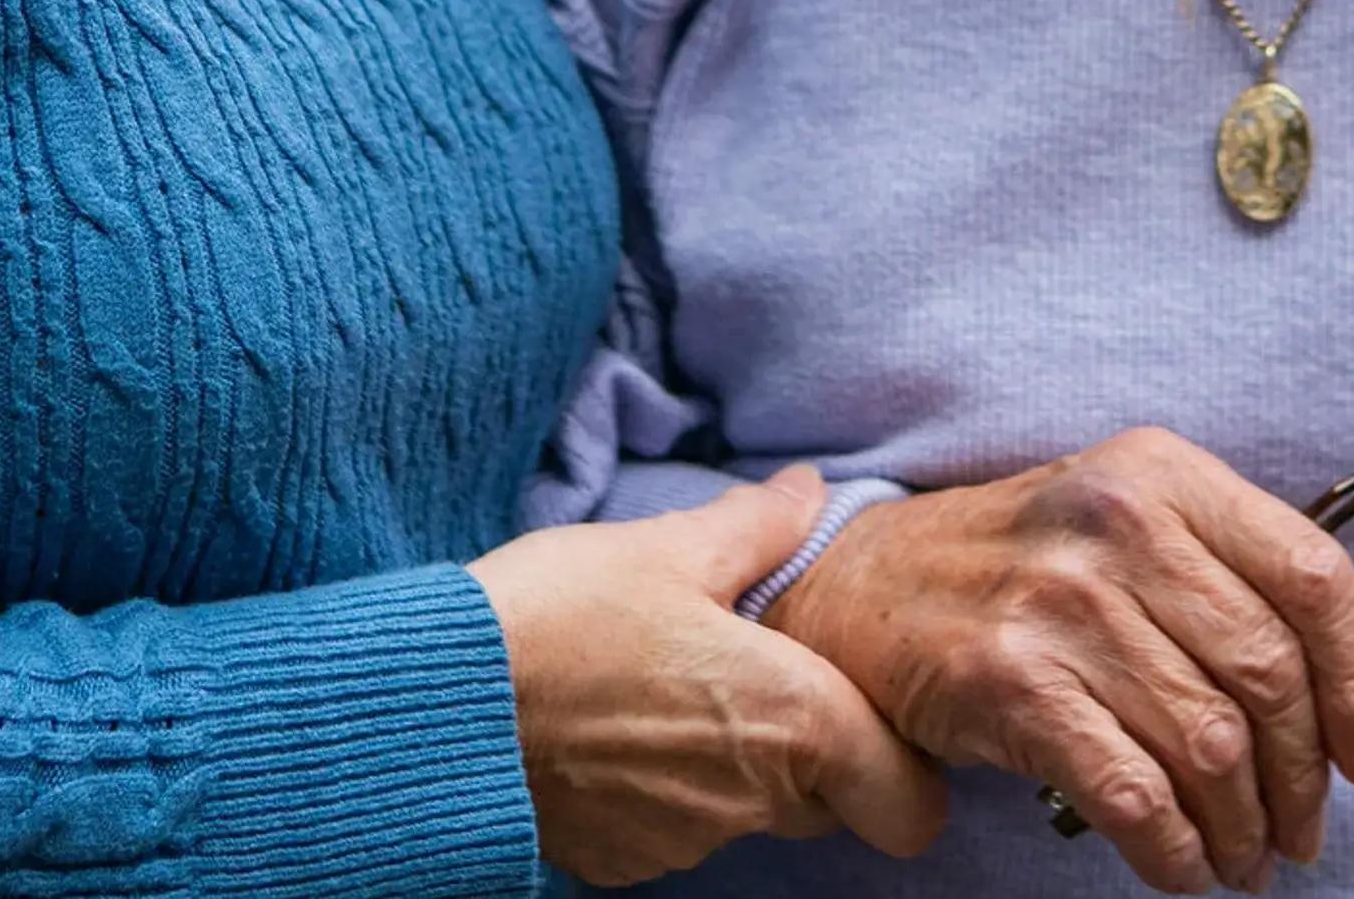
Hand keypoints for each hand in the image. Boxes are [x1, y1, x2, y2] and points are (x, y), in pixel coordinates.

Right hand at [472, 465, 948, 885]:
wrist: (442, 703)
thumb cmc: (561, 615)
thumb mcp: (665, 547)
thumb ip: (755, 527)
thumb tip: (808, 492)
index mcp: (793, 718)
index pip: (911, 806)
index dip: (905, 770)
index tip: (870, 717)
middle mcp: (753, 799)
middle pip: (830, 804)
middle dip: (813, 753)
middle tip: (757, 676)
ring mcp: (685, 840)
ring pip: (750, 814)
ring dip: (733, 767)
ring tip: (668, 687)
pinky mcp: (622, 861)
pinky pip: (676, 829)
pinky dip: (664, 789)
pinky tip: (616, 727)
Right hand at [764, 429, 1353, 895]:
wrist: (861, 589)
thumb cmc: (1020, 566)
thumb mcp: (1138, 540)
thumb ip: (1252, 598)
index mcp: (1165, 475)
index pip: (1313, 575)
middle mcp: (1117, 523)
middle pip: (1268, 672)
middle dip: (1305, 778)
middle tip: (1303, 833)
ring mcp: (1058, 600)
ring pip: (1208, 744)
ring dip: (1243, 829)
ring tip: (1247, 861)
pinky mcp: (1008, 681)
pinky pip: (1131, 793)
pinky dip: (1176, 851)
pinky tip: (1185, 869)